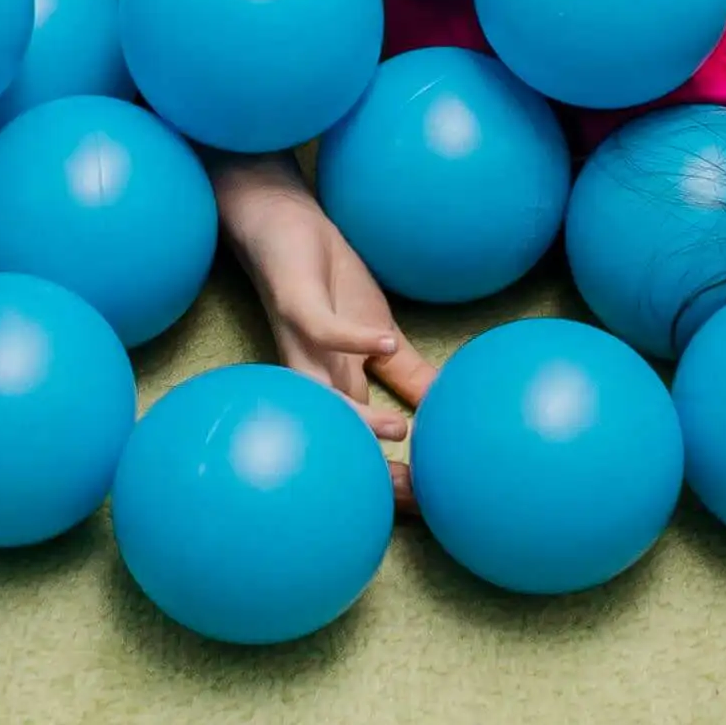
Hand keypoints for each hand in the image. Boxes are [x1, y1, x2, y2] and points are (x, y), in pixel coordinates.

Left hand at [215, 154, 435, 477]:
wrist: (281, 221)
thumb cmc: (326, 279)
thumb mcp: (379, 330)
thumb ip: (407, 373)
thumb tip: (445, 407)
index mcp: (333, 386)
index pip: (358, 441)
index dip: (382, 475)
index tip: (421, 503)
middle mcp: (312, 373)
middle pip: (335, 432)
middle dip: (365, 468)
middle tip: (407, 493)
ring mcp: (301, 340)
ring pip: (321, 394)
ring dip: (357, 417)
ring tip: (398, 431)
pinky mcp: (296, 302)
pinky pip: (322, 329)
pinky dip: (353, 340)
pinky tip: (385, 343)